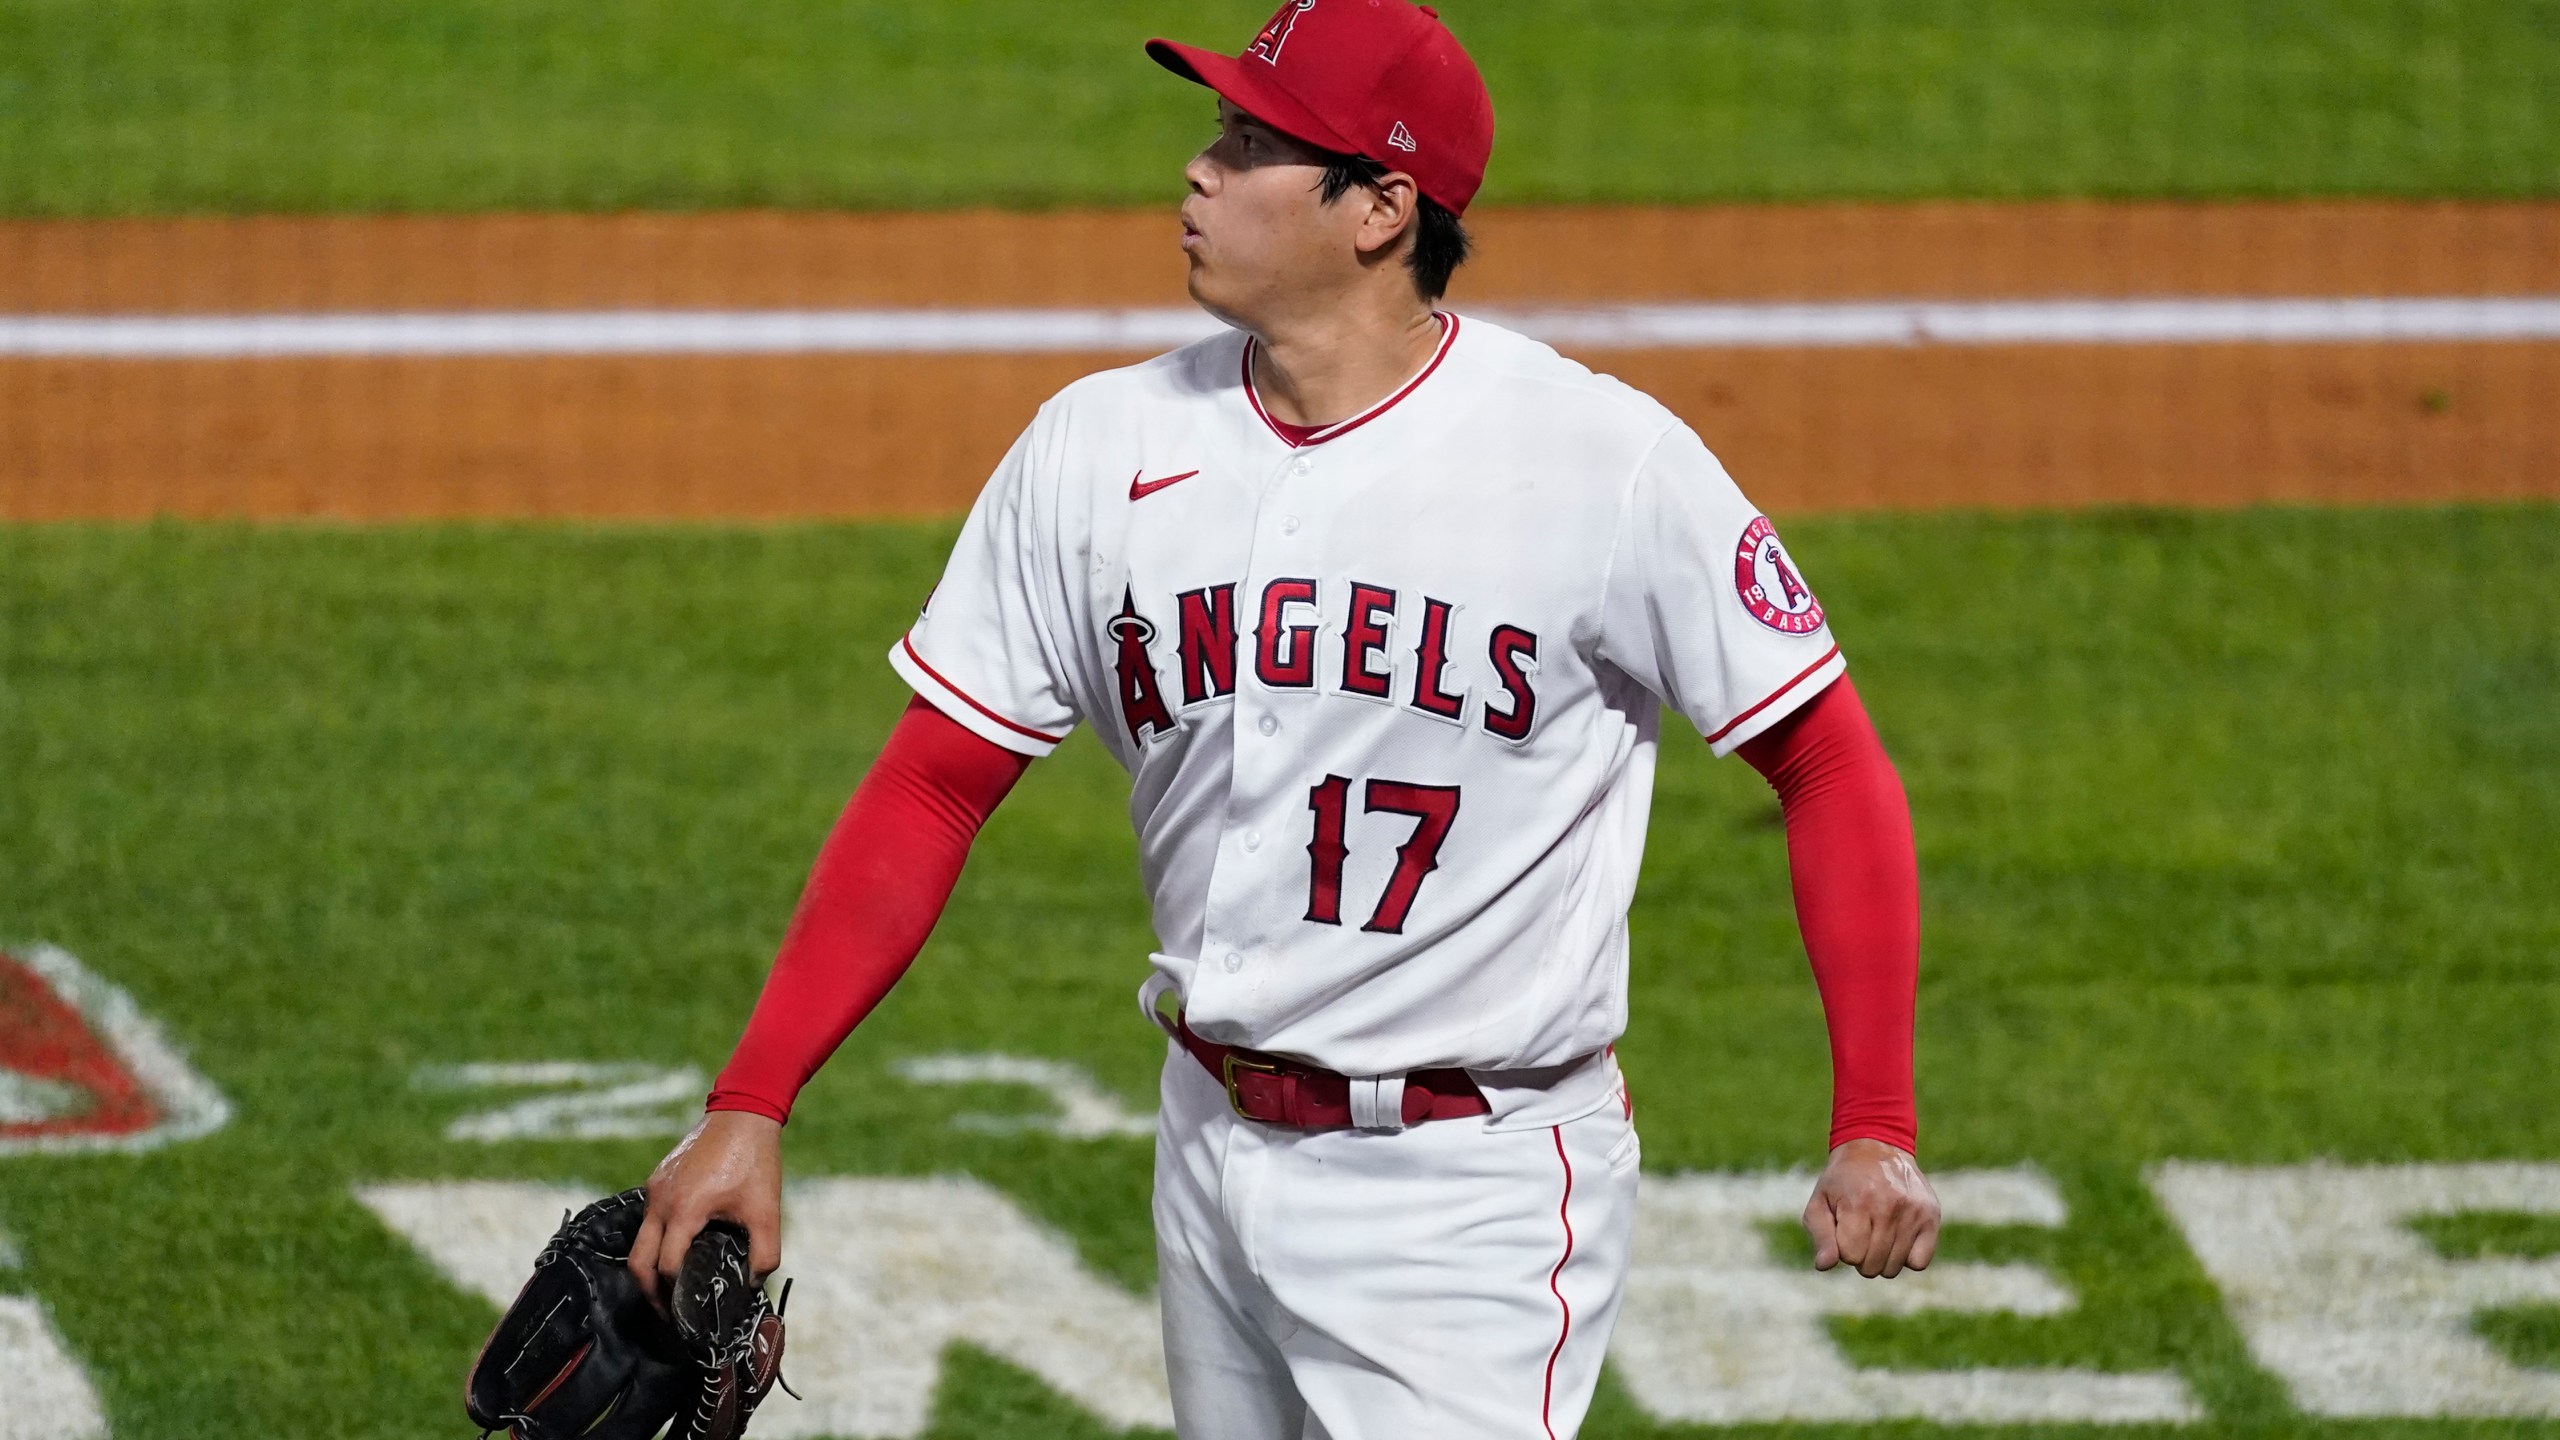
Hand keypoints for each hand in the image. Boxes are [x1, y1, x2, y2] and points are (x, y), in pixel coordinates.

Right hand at [630, 1109, 784, 1306]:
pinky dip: (657, 1240)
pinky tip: (678, 1248)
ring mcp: (655, 1189)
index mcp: (684, 1211)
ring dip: (651, 1265)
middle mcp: (660, 1202)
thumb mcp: (767, 1211)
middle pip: (638, 1261)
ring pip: (640, 1239)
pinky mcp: (657, 1179)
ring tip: (671, 1285)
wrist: (743, 1114)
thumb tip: (753, 1286)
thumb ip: (764, 1254)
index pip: (666, 1267)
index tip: (683, 1316)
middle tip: (666, 1312)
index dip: (673, 1296)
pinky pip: (649, 1218)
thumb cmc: (755, 1161)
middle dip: (649, 1291)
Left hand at [1802, 1137, 1938, 1277]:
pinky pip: (1919, 1263)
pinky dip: (1907, 1258)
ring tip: (1877, 1232)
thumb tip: (1824, 1266)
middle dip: (1860, 1256)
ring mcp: (1913, 1212)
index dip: (1844, 1248)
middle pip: (1872, 1266)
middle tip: (1860, 1231)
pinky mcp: (1931, 1216)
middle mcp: (1889, 1207)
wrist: (1876, 1147)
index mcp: (1858, 1203)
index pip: (1851, 1256)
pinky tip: (1897, 1239)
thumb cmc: (1842, 1182)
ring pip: (1894, 1268)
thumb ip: (1820, 1236)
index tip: (1844, 1229)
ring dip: (1881, 1258)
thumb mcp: (1819, 1202)